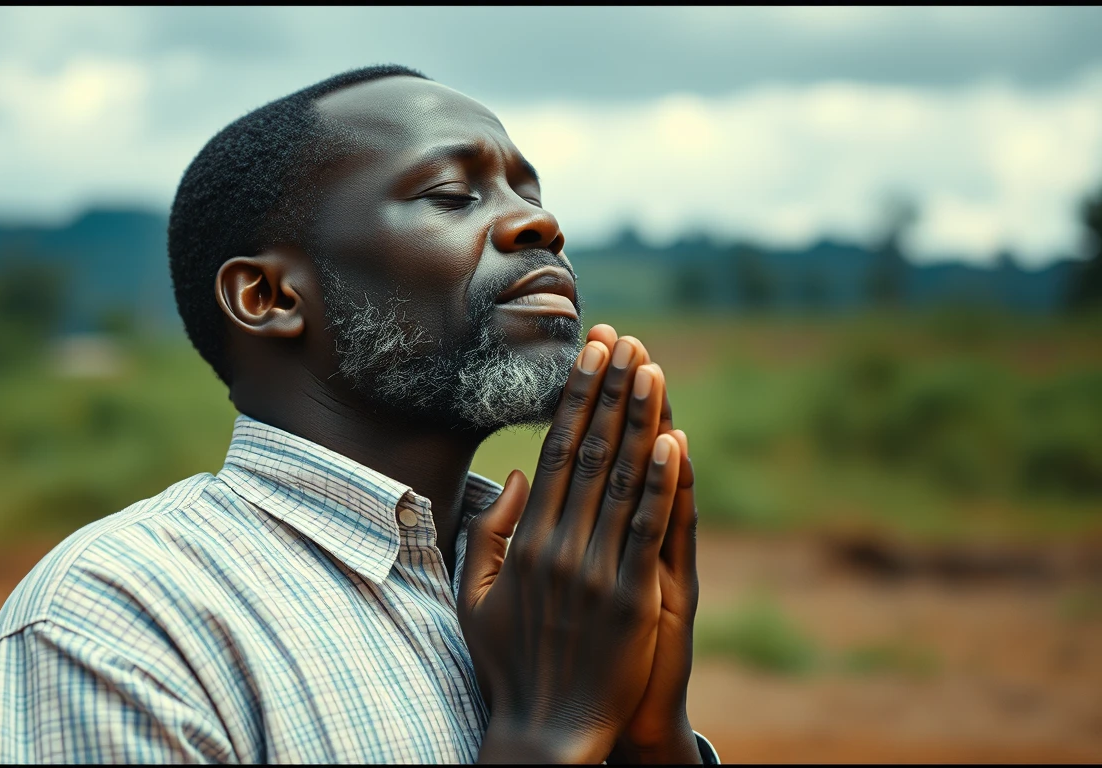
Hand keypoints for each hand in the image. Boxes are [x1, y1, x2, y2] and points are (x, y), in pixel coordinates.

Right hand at [460, 331, 684, 762]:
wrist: (545, 728)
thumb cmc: (507, 660)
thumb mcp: (474, 595)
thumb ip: (489, 532)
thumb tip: (516, 476)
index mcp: (525, 542)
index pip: (555, 453)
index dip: (575, 399)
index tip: (589, 355)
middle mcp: (560, 548)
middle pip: (591, 453)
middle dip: (611, 391)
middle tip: (626, 341)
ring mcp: (598, 572)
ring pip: (623, 481)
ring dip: (640, 421)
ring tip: (653, 371)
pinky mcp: (633, 600)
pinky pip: (649, 530)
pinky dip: (663, 483)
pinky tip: (675, 442)